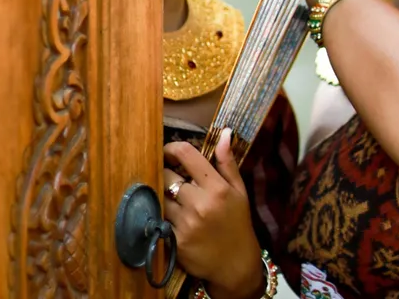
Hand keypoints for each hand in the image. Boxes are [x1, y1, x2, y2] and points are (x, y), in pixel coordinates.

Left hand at [163, 130, 264, 298]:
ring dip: (161, 195)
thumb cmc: (238, 224)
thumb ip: (228, 163)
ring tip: (169, 197)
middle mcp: (200, 203)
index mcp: (217, 188)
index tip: (169, 151)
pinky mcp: (174, 241)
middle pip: (166, 175)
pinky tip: (170, 216)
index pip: (185, 154)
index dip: (171, 148)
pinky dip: (161, 215)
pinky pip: (159, 219)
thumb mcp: (239, 191)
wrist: (235, 265)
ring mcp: (185, 224)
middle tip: (169, 175)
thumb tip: (225, 133)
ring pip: (159, 198)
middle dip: (165, 172)